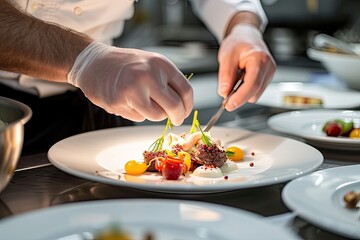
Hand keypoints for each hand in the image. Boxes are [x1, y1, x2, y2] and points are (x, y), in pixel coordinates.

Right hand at [67, 41, 192, 125]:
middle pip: (174, 106)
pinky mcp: (118, 102)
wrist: (94, 63)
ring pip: (157, 116)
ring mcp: (132, 89)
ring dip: (154, 114)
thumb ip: (168, 81)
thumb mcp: (151, 63)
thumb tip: (183, 105)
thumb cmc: (126, 65)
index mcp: (160, 64)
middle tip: (176, 119)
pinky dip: (137, 113)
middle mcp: (148, 75)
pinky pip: (138, 117)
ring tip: (143, 102)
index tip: (185, 111)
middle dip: (177, 117)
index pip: (185, 90)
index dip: (188, 105)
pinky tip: (127, 100)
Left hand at [218, 24, 275, 110]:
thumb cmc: (238, 43)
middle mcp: (268, 68)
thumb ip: (225, 75)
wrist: (246, 37)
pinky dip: (245, 90)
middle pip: (254, 92)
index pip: (252, 85)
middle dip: (239, 97)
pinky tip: (241, 80)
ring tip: (235, 79)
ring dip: (242, 93)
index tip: (228, 105)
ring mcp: (270, 74)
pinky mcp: (267, 79)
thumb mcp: (226, 56)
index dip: (240, 98)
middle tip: (224, 96)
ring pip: (255, 94)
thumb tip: (224, 92)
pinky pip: (255, 91)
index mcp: (259, 59)